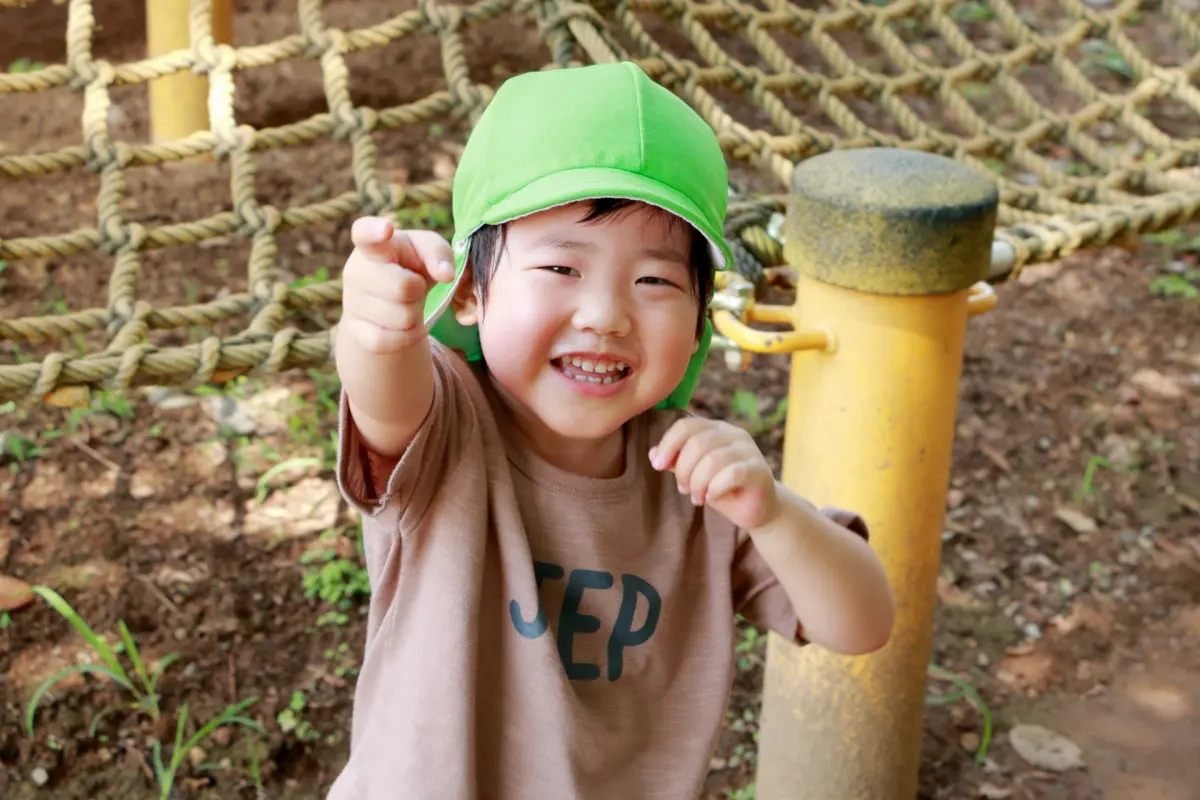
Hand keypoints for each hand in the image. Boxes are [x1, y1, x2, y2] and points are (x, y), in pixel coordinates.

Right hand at [340, 217, 455, 354]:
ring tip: (406, 303)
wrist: (389, 301)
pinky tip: (403, 325)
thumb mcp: (426, 250)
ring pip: (401, 318)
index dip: (374, 231)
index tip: (387, 229)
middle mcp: (355, 271)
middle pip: (402, 287)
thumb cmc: (410, 266)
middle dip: (417, 289)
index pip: (364, 232)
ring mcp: (352, 302)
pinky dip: (407, 336)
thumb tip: (445, 275)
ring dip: (414, 314)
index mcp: (372, 245)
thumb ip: (439, 252)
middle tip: (413, 285)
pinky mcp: (355, 331)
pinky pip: (390, 340)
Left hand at [650, 417, 780, 530]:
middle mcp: (733, 434)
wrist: (756, 508)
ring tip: (697, 497)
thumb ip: (676, 462)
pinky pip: (731, 473)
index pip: (685, 426)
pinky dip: (715, 488)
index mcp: (715, 429)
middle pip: (697, 443)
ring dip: (698, 482)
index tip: (658, 466)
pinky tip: (711, 498)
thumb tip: (652, 453)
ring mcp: (749, 450)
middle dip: (683, 470)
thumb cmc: (723, 488)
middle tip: (683, 489)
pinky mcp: (759, 470)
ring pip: (712, 459)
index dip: (668, 444)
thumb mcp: (694, 474)